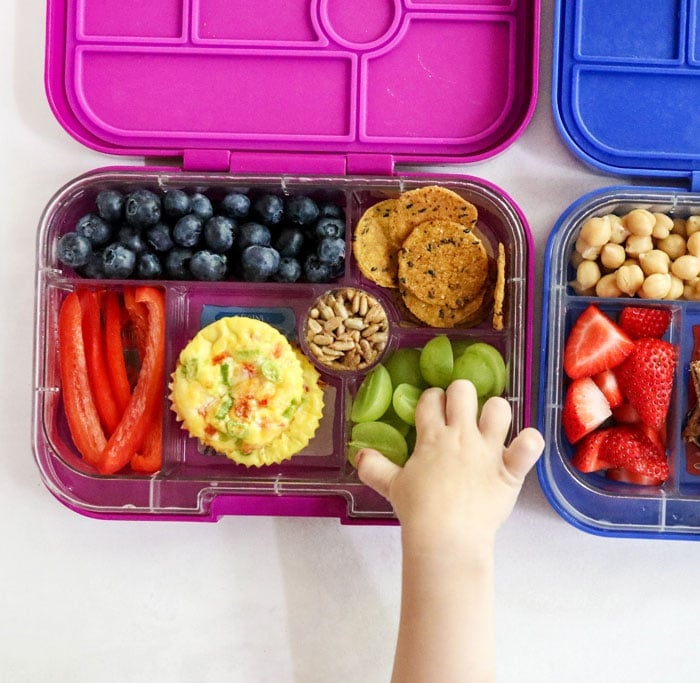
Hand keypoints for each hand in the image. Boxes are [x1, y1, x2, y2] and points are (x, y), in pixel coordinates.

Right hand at [356, 380, 543, 553]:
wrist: (446, 537)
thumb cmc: (418, 511)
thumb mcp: (392, 486)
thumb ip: (374, 467)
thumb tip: (359, 454)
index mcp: (432, 436)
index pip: (430, 400)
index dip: (431, 400)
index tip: (432, 408)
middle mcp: (461, 435)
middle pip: (463, 391)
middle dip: (461, 394)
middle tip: (459, 411)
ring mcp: (488, 450)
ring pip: (499, 408)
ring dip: (496, 413)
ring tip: (490, 426)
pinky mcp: (510, 470)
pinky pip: (529, 446)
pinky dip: (530, 443)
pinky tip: (526, 444)